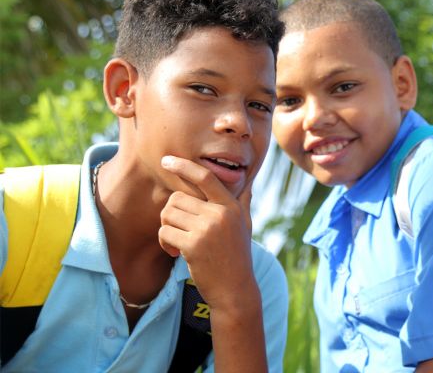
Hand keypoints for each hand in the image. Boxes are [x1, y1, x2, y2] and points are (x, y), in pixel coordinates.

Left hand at [157, 155, 258, 309]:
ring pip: (168, 214)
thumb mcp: (245, 226)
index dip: (184, 165)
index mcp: (231, 206)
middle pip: (178, 198)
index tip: (167, 160)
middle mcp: (220, 214)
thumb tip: (249, 184)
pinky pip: (165, 232)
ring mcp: (207, 229)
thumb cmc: (238, 257)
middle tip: (179, 230)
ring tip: (178, 242)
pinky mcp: (193, 245)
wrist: (235, 290)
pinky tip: (176, 254)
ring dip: (167, 228)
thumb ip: (243, 202)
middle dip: (172, 214)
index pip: (205, 177)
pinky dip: (165, 243)